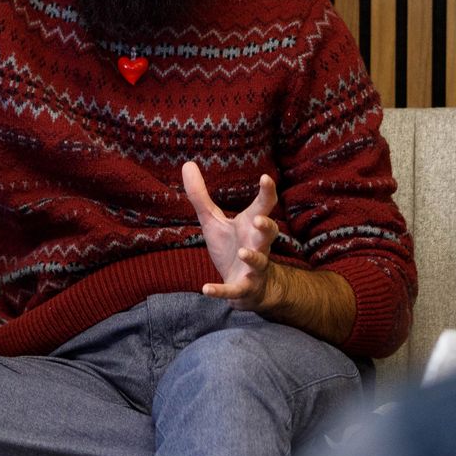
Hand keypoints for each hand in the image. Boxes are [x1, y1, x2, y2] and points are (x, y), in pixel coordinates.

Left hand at [181, 162, 281, 311]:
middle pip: (269, 233)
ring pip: (259, 261)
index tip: (266, 178)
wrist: (246, 287)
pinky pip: (235, 290)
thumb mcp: (213, 221)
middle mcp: (257, 244)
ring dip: (253, 257)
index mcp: (251, 225)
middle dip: (266, 226)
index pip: (264, 206)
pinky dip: (221, 291)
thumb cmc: (231, 247)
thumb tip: (187, 163)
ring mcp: (253, 268)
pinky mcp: (243, 287)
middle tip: (258, 219)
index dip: (267, 192)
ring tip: (244, 251)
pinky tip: (205, 289)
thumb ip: (201, 196)